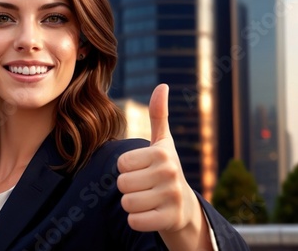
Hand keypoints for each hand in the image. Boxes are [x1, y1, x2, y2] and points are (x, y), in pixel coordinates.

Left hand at [116, 84, 199, 232]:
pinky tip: (150, 214)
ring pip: (126, 203)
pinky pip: (135, 221)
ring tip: (147, 199)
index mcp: (162, 153)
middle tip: (144, 186)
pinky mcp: (169, 220)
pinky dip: (137, 219)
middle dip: (128, 187)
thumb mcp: (163, 142)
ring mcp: (171, 198)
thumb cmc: (166, 169)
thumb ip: (159, 115)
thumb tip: (162, 85)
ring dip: (132, 204)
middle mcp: (169, 173)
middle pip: (121, 183)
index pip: (121, 163)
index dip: (127, 168)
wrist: (184, 206)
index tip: (142, 169)